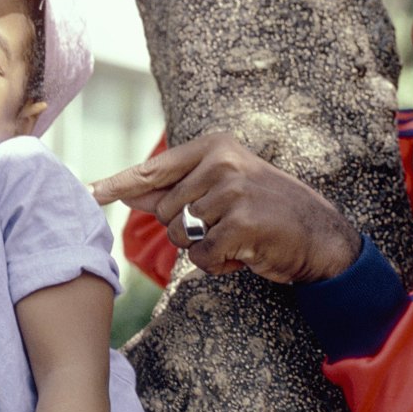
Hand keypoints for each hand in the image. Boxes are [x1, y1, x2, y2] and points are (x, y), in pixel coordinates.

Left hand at [91, 133, 362, 283]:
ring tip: (237, 238)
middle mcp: (221, 162)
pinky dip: (216, 264)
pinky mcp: (240, 223)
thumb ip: (174, 189)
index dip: (121, 183)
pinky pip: (200, 256)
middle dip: (188, 229)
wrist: (319, 234)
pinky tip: (243, 254)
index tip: (92, 191)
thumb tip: (124, 190)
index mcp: (215, 147)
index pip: (155, 169)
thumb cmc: (265, 210)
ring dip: (203, 248)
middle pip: (165, 211)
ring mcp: (231, 191)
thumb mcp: (221, 189)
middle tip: (227, 226)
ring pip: (180, 235)